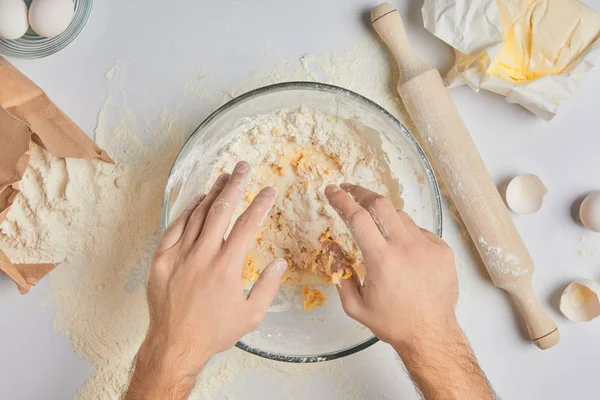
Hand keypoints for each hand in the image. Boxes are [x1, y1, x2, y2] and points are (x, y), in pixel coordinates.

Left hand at [125, 161, 286, 399]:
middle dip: (235, 185)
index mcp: (227, 267)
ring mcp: (179, 255)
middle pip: (221, 210)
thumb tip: (280, 262)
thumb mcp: (251, 316)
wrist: (174, 345)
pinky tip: (199, 199)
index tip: (269, 191)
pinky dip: (188, 210)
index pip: (248, 225)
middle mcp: (203, 255)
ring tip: (225, 177)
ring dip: (213, 193)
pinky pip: (175, 227)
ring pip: (198, 214)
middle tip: (244, 167)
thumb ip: (268, 287)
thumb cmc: (214, 332)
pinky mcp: (161, 259)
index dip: (260, 204)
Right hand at [325, 183, 457, 345]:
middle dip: (362, 193)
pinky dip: (405, 234)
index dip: (342, 200)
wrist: (431, 334)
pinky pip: (419, 231)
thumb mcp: (355, 305)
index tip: (332, 190)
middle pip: (381, 203)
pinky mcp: (442, 250)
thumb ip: (340, 273)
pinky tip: (402, 251)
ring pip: (400, 216)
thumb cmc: (391, 322)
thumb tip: (331, 247)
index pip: (358, 217)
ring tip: (377, 229)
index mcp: (382, 259)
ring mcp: (428, 246)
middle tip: (351, 191)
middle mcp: (406, 247)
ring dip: (384, 216)